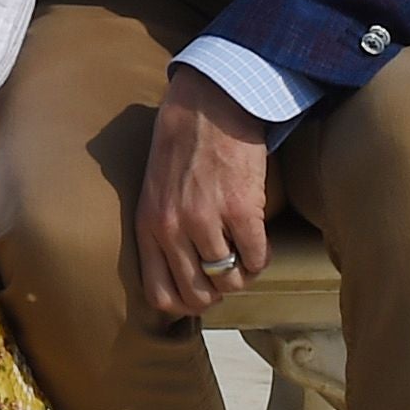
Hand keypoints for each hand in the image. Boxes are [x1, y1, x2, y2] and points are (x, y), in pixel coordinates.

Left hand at [137, 65, 274, 323]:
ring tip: (245, 256)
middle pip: (198, 295)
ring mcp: (206, 220)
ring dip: (242, 275)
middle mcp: (173, 228)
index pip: (160, 295)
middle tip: (227, 275)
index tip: (201, 293)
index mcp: (148, 226)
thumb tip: (182, 272)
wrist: (208, 104)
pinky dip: (262, 259)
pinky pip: (256, 258)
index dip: (185, 304)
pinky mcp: (240, 209)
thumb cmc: (181, 145)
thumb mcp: (154, 190)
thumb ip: (162, 229)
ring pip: (230, 281)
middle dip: (217, 292)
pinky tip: (260, 244)